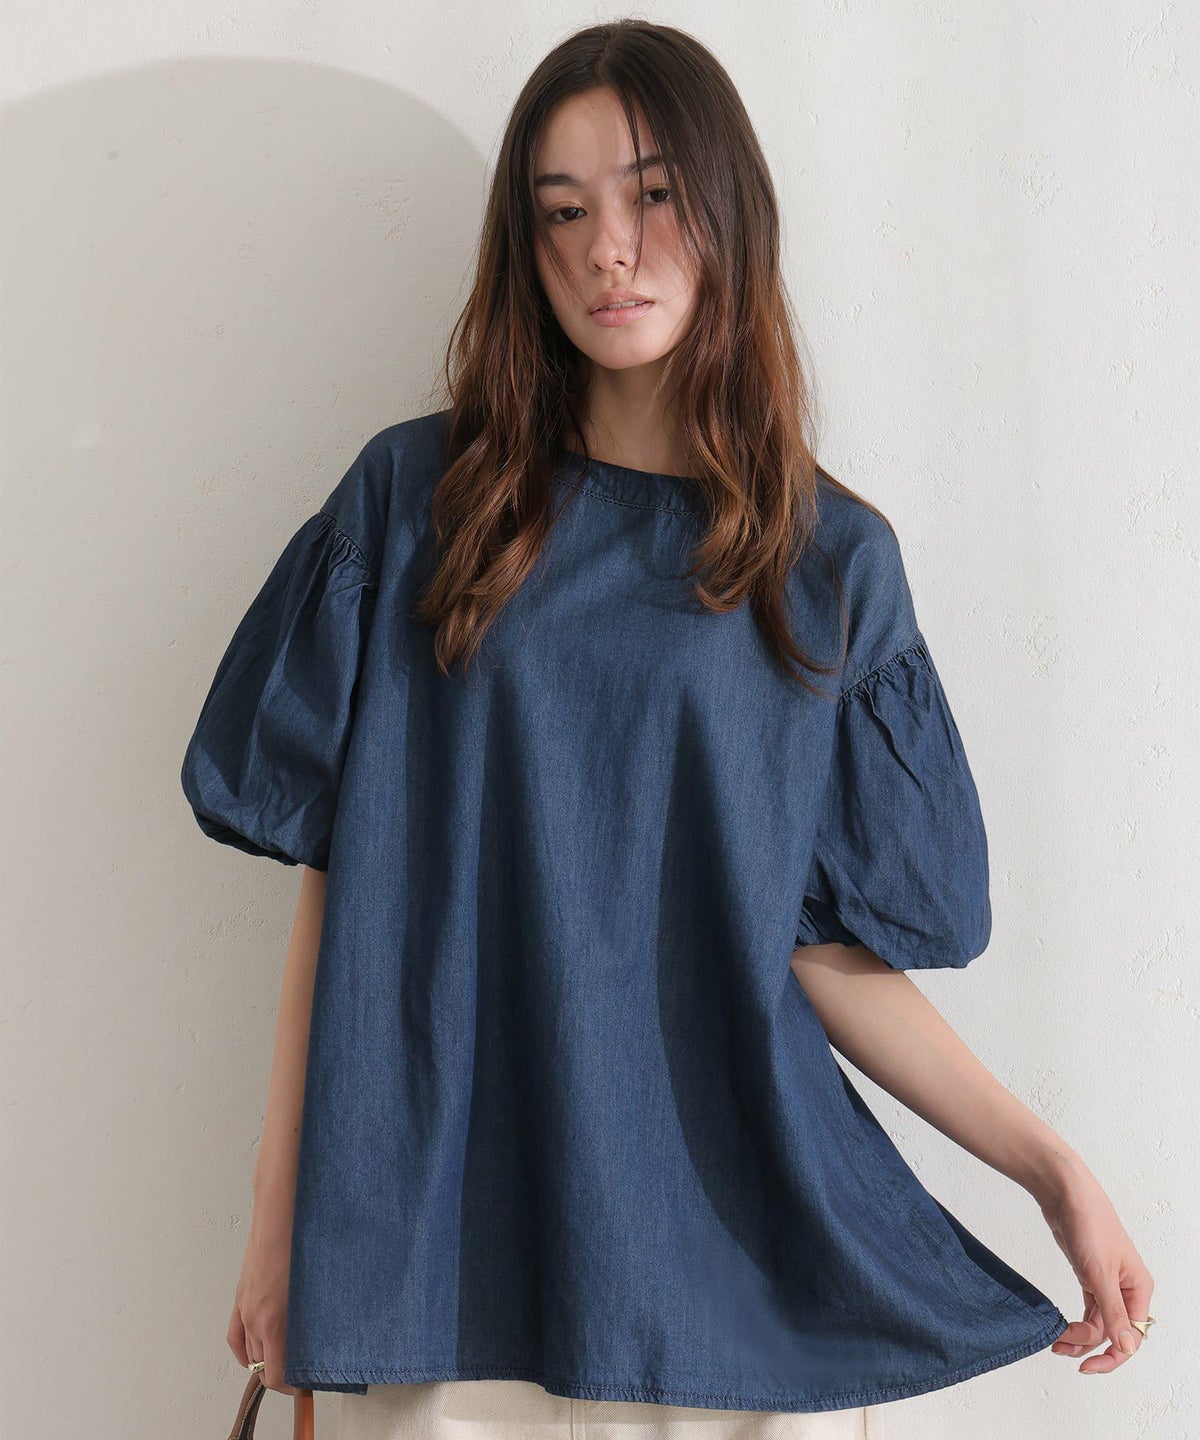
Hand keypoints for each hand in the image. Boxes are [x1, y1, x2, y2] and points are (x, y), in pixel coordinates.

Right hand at [227, 1194, 301, 1396]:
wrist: (282, 1207)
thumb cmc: (306, 1239)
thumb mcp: (320, 1283)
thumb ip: (319, 1315)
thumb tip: (328, 1337)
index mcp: (275, 1319)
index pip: (276, 1375)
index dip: (293, 1388)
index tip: (309, 1384)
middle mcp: (256, 1316)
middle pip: (263, 1367)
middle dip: (284, 1375)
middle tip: (306, 1373)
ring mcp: (245, 1305)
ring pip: (251, 1352)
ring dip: (268, 1361)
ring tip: (289, 1361)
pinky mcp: (241, 1293)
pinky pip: (235, 1335)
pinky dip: (245, 1350)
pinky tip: (255, 1354)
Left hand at [1036, 1156, 1153, 1374]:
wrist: (1065, 1194)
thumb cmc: (1088, 1224)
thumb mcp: (1099, 1272)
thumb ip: (1113, 1312)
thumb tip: (1127, 1347)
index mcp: (1138, 1288)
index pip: (1133, 1335)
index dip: (1113, 1355)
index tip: (1087, 1365)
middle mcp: (1127, 1288)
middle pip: (1114, 1332)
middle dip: (1089, 1345)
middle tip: (1061, 1349)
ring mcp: (1107, 1283)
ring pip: (1099, 1323)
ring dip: (1080, 1336)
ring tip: (1056, 1342)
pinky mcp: (1089, 1276)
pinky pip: (1088, 1309)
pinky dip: (1076, 1321)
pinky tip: (1062, 1329)